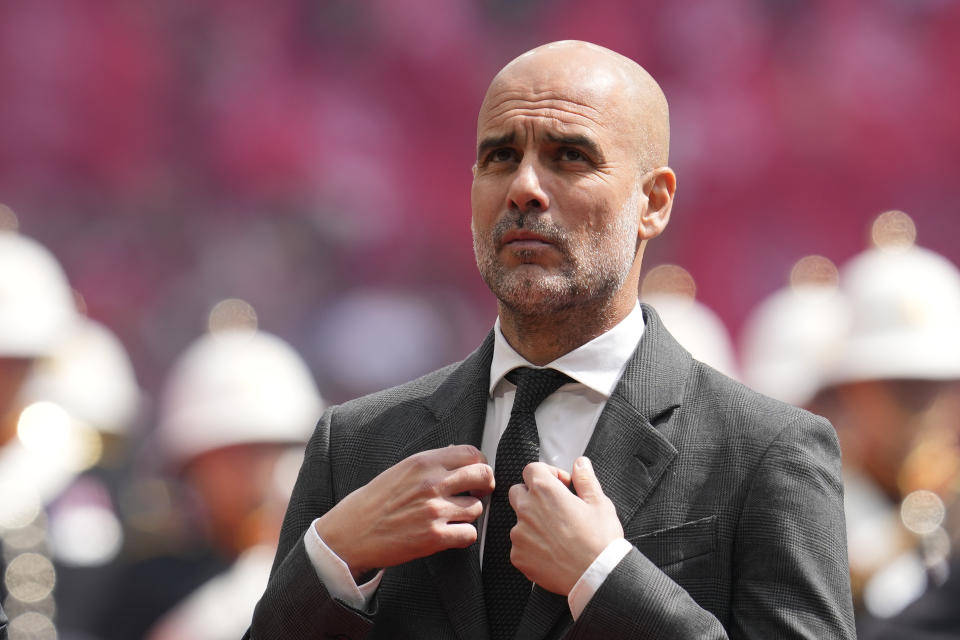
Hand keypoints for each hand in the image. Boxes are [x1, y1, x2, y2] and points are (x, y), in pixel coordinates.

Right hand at [315, 445, 493, 579]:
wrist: (350, 534)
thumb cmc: (372, 503)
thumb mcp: (399, 471)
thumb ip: (429, 463)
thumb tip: (454, 452)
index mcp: (423, 462)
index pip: (471, 453)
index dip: (480, 464)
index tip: (476, 474)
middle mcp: (432, 483)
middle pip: (483, 476)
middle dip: (484, 486)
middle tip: (477, 494)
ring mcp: (435, 510)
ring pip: (477, 508)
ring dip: (468, 515)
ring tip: (451, 518)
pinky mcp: (434, 537)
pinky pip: (469, 534)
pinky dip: (463, 536)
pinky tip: (450, 534)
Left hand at [508, 456, 622, 594]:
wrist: (597, 577)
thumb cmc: (600, 541)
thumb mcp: (599, 503)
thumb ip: (585, 479)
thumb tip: (580, 464)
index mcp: (545, 492)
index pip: (531, 469)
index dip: (547, 473)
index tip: (560, 484)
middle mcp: (527, 510)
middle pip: (518, 491)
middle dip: (533, 495)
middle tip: (555, 507)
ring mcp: (520, 534)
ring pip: (519, 520)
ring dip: (532, 522)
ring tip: (557, 534)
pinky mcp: (518, 556)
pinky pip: (519, 545)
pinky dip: (531, 546)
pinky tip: (552, 551)